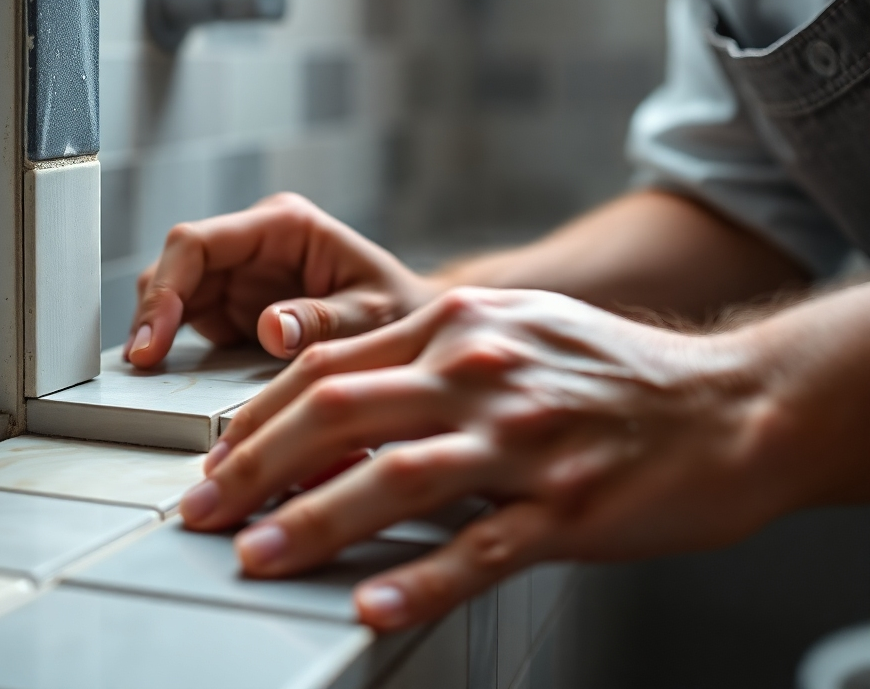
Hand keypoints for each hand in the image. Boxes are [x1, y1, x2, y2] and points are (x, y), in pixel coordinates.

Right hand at [125, 193, 438, 368]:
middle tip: (141, 364)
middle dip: (152, 312)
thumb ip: (325, 321)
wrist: (415, 324)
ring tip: (146, 376)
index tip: (153, 340)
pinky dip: (173, 346)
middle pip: (176, 266)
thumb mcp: (375, 315)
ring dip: (157, 329)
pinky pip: (190, 320)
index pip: (198, 243)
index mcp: (284, 226)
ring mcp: (242, 274)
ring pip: (174, 292)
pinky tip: (164, 376)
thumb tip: (270, 328)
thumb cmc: (403, 309)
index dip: (165, 288)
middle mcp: (255, 243)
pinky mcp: (238, 306)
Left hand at [180, 286, 863, 629]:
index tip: (220, 457)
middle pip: (338, 412)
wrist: (722, 400)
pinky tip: (373, 603)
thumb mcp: (511, 326)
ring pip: (393, 477)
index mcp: (456, 323)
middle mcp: (479, 370)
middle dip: (254, 465)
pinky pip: (479, 548)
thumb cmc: (608, 367)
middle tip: (204, 510)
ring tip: (256, 556)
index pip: (330, 367)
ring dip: (312, 521)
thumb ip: (428, 352)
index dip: (260, 416)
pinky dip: (419, 578)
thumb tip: (344, 399)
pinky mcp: (567, 505)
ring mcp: (522, 438)